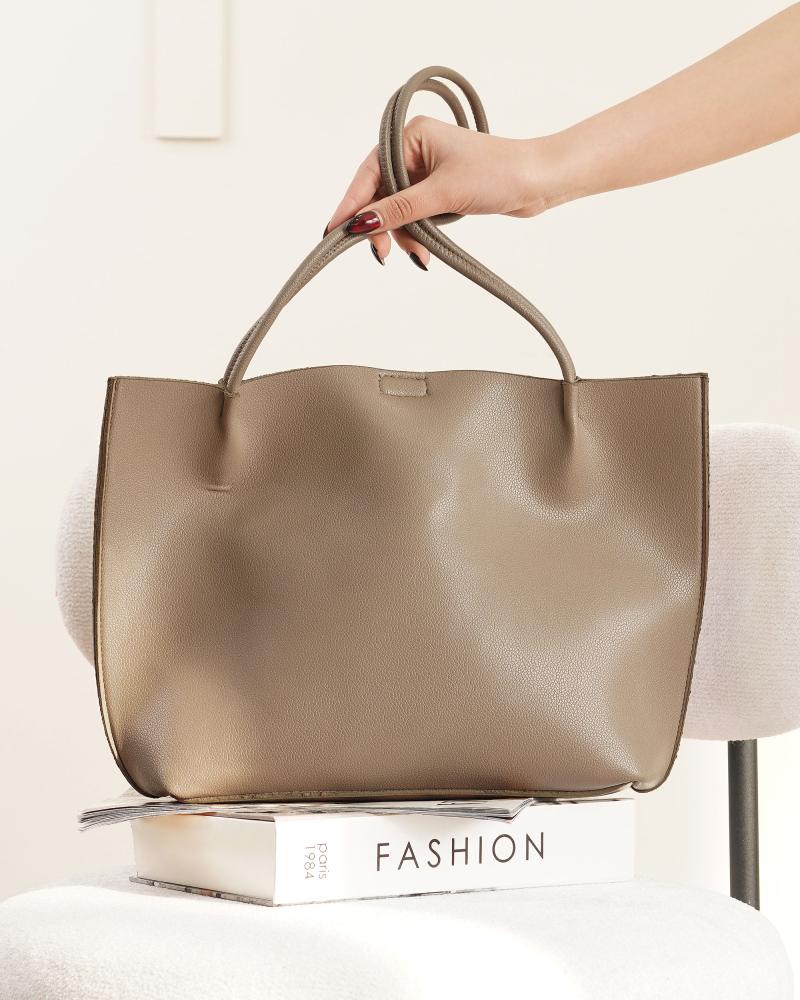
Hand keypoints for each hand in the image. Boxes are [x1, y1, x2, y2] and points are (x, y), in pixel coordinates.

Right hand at [325, 115, 559, 266]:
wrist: (540, 181)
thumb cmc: (497, 173)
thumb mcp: (442, 194)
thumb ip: (398, 210)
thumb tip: (360, 224)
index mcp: (411, 136)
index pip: (369, 173)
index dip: (351, 204)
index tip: (333, 230)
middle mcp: (415, 150)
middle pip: (381, 195)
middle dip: (383, 226)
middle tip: (382, 255)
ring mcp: (428, 171)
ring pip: (397, 210)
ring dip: (404, 235)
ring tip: (418, 256)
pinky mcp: (440, 191)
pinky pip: (415, 216)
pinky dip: (417, 234)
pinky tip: (424, 253)